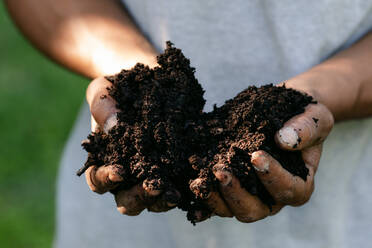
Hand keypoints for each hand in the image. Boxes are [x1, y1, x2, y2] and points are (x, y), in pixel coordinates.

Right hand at [84, 77, 179, 214]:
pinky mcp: (177, 166)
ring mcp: (154, 171)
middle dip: (139, 197)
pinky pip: (181, 186)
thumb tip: (114, 128)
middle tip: (154, 186)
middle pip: (128, 200)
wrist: (151, 77)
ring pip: (155, 200)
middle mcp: (129, 172)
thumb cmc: (120, 85)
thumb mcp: (104, 90)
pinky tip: (196, 184)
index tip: (119, 171)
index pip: (98, 180)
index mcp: (105, 159)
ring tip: (175, 193)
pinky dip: (187, 190)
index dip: (106, 180)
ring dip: (163, 200)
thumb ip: (103, 108)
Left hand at [193, 100, 333, 222]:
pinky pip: (215, 199)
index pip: (289, 191)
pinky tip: (192, 189)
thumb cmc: (303, 117)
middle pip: (254, 210)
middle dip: (235, 194)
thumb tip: (284, 140)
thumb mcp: (315, 117)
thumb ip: (306, 129)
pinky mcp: (230, 185)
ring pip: (230, 208)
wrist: (283, 111)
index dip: (272, 178)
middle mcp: (271, 196)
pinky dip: (202, 199)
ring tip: (198, 181)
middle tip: (221, 171)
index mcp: (298, 183)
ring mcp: (248, 193)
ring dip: (213, 197)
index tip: (256, 156)